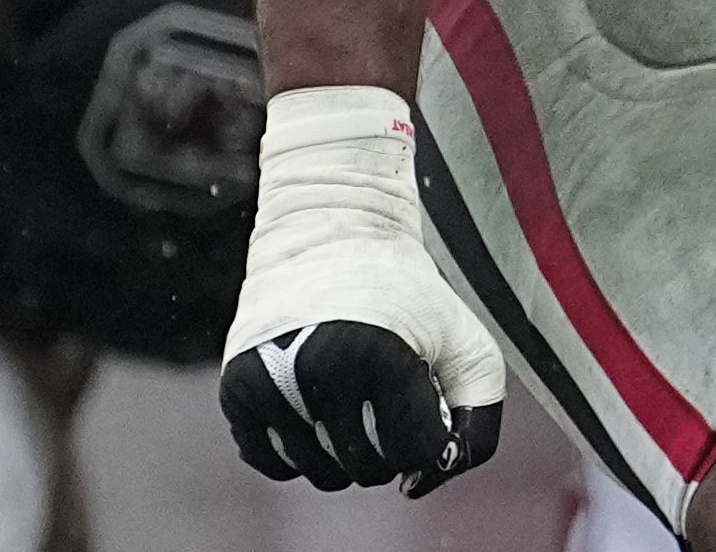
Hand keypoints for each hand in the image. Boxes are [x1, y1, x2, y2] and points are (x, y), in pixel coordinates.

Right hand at [223, 88, 507, 493]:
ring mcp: (274, 380)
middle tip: (386, 405)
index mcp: (385, 358)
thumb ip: (477, 419)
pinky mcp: (238, 386)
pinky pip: (273, 463)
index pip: (414, 455)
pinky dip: (299, 456)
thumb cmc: (409, 293)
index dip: (427, 440)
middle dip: (387, 452)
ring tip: (356, 410)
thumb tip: (418, 486)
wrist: (330, 229)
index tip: (423, 403)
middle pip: (366, 469)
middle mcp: (322, 370)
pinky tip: (317, 415)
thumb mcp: (466, 343)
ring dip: (345, 458)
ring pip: (320, 473)